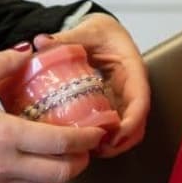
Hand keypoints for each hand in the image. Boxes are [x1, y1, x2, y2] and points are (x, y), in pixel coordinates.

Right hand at [0, 46, 105, 182]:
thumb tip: (25, 51)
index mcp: (5, 136)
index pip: (62, 143)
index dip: (87, 138)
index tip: (98, 131)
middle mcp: (4, 167)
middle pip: (61, 173)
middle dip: (80, 162)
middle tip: (85, 149)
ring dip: (60, 177)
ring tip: (63, 161)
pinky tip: (31, 172)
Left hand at [32, 13, 148, 155]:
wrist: (103, 33)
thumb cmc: (102, 32)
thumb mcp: (86, 31)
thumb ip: (64, 38)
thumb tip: (41, 42)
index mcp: (132, 69)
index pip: (140, 99)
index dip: (132, 120)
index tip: (117, 132)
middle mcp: (132, 88)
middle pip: (138, 121)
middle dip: (122, 139)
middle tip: (99, 149)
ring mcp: (124, 100)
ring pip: (129, 129)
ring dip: (115, 144)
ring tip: (92, 151)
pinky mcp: (113, 107)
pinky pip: (115, 127)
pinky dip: (106, 138)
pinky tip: (88, 144)